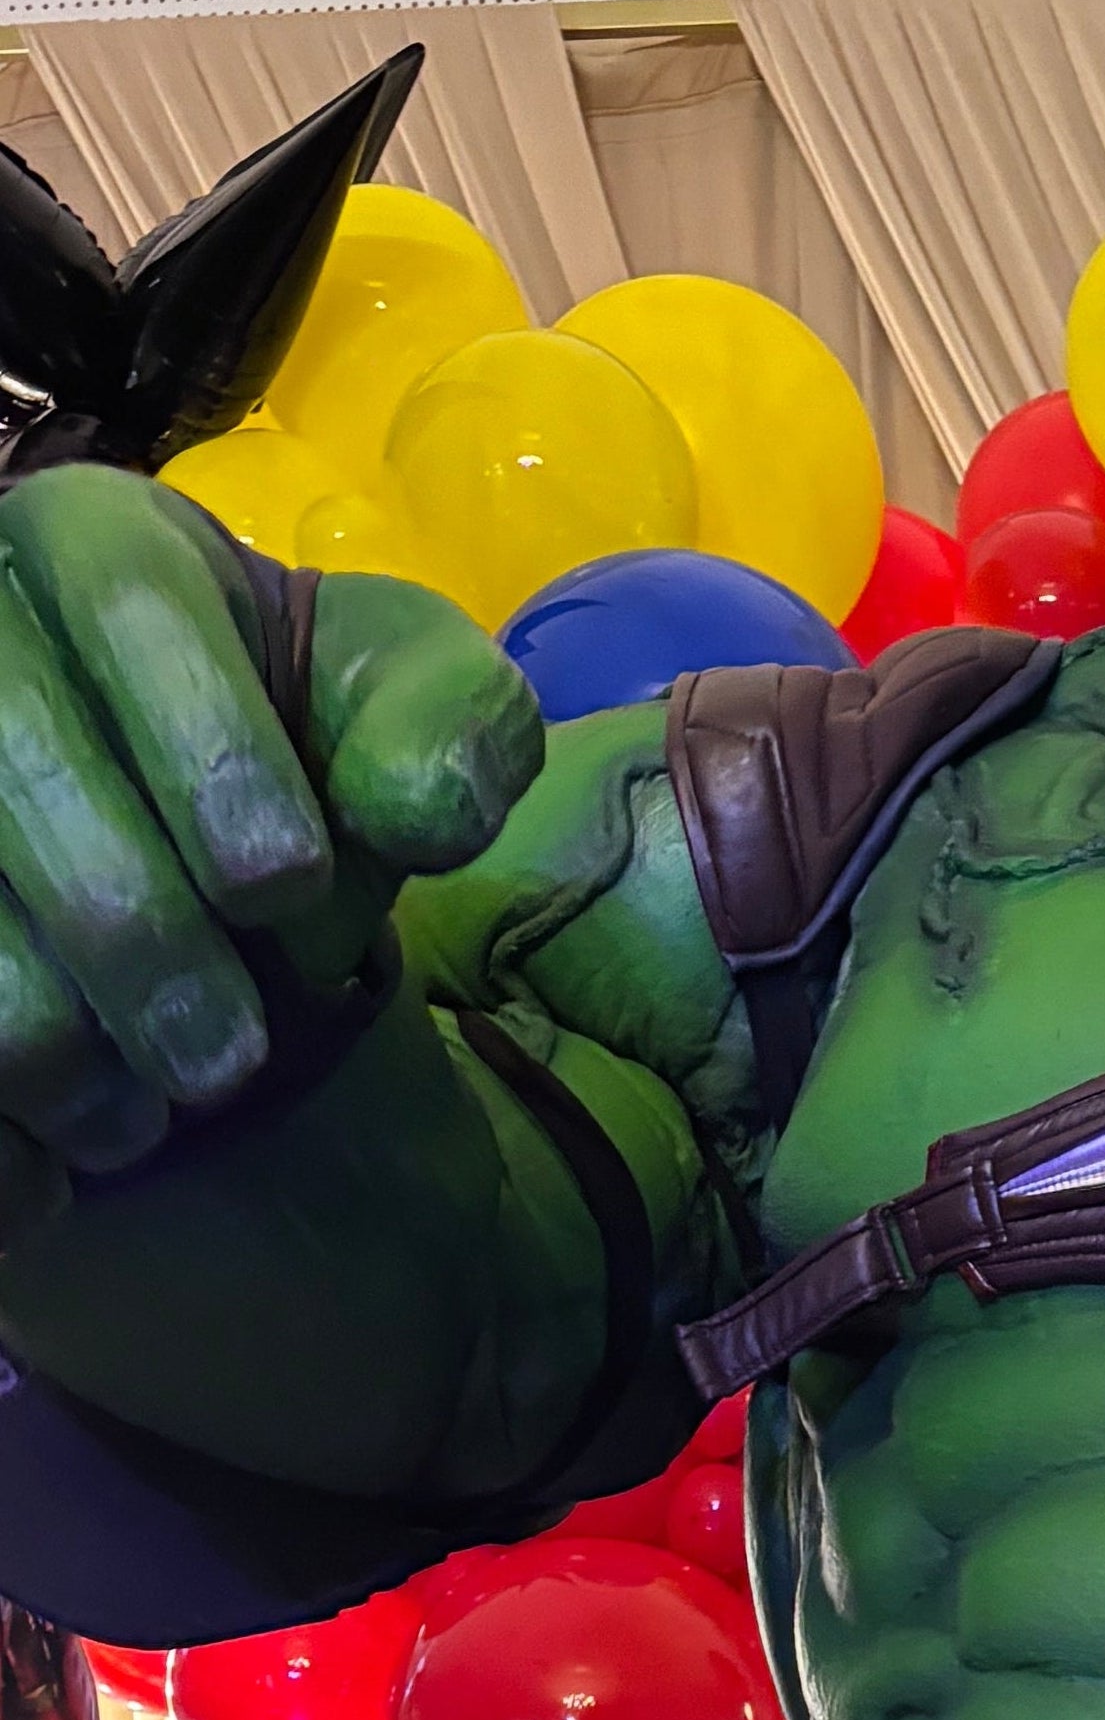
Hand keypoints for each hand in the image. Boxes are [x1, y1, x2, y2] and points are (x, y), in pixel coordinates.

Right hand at [0, 468, 537, 1236]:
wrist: (172, 819)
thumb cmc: (291, 749)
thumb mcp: (398, 712)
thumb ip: (447, 730)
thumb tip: (426, 807)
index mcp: (96, 543)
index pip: (134, 606)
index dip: (210, 751)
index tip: (282, 886)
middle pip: (15, 767)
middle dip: (135, 941)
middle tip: (223, 1066)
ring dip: (45, 1044)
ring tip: (135, 1123)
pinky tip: (47, 1177)